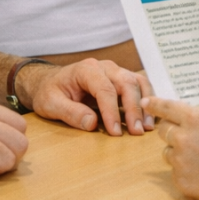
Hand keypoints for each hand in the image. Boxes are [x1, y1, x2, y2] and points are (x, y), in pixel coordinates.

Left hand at [20, 59, 153, 135]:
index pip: (104, 89)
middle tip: (137, 132)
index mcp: (85, 69)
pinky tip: (149, 118)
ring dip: (145, 104)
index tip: (115, 132)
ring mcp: (115, 71)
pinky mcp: (121, 79)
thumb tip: (92, 123)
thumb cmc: (49, 92)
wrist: (50, 82)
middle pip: (126, 83)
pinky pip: (139, 86)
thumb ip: (70, 112)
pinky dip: (147, 100)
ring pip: (137, 82)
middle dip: (133, 108)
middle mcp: (104, 66)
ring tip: (148, 127)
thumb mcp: (50, 104)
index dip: (112, 111)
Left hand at [142, 97, 198, 199]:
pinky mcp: (181, 181)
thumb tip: (189, 125)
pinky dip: (186, 173)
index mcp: (196, 118)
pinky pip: (176, 173)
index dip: (154, 104)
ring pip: (168, 153)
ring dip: (179, 154)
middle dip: (172, 133)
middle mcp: (183, 137)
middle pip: (163, 130)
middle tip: (188, 139)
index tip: (146, 102)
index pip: (167, 108)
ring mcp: (180, 160)